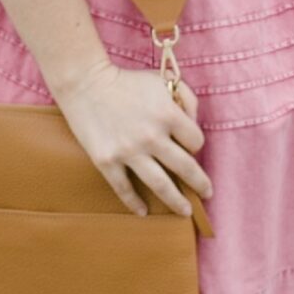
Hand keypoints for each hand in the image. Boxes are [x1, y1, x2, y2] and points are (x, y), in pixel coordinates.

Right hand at [55, 58, 209, 222]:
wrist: (86, 83)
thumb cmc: (127, 81)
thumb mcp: (162, 81)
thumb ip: (186, 100)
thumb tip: (193, 126)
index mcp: (168, 115)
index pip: (196, 141)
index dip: (196, 146)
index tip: (190, 149)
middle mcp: (152, 136)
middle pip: (185, 168)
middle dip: (200, 184)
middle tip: (207, 194)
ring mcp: (128, 151)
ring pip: (160, 185)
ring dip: (176, 201)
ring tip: (185, 211)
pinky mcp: (106, 161)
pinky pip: (124, 189)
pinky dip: (134, 203)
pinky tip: (143, 212)